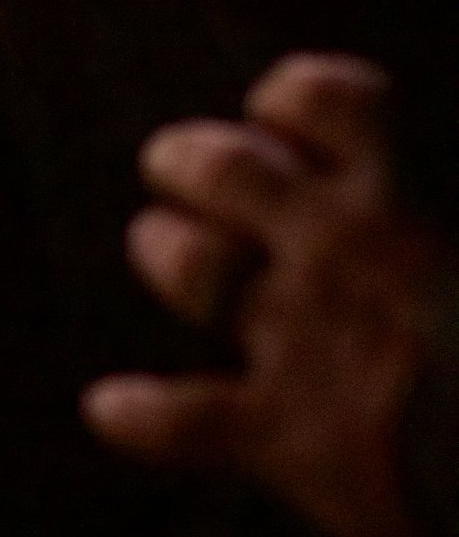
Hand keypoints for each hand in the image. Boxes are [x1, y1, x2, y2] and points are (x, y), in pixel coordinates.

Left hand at [84, 55, 446, 536]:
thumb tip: (428, 193)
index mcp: (413, 203)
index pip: (324, 100)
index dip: (294, 99)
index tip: (287, 113)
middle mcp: (341, 257)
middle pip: (224, 169)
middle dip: (190, 157)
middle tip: (173, 160)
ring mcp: (305, 342)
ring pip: (192, 267)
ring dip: (167, 248)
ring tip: (158, 241)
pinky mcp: (290, 438)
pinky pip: (183, 420)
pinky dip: (141, 416)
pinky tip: (108, 409)